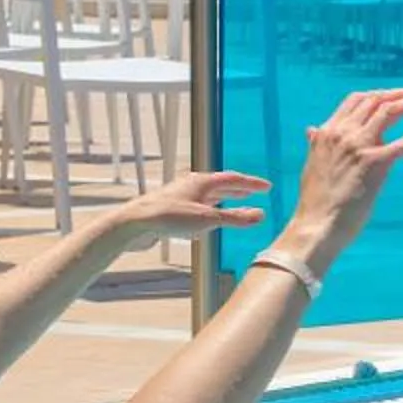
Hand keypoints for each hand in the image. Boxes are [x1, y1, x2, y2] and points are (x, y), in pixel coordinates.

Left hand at [105, 170, 270, 251]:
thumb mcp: (208, 219)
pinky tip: (210, 217)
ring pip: (209, 194)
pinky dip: (211, 208)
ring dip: (225, 198)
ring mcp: (182, 195)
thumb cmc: (169, 217)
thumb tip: (261, 215)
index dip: (252, 184)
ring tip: (236, 201)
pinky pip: (198, 204)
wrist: (135, 223)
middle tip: (254, 192)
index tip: (267, 187)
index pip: (234, 179)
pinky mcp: (173, 208)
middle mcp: (192, 185)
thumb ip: (236, 218)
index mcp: (203, 181)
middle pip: (221, 184)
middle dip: (240, 189)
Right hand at [278, 89, 402, 271]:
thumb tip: (312, 129)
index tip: (399, 95)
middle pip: (376, 100)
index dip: (380, 94)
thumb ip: (317, 145)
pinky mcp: (375, 162)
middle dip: (402, 93)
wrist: (315, 227)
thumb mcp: (313, 165)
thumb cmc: (316, 203)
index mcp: (327, 132)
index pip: (357, 100)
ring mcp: (359, 145)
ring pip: (391, 110)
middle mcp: (342, 133)